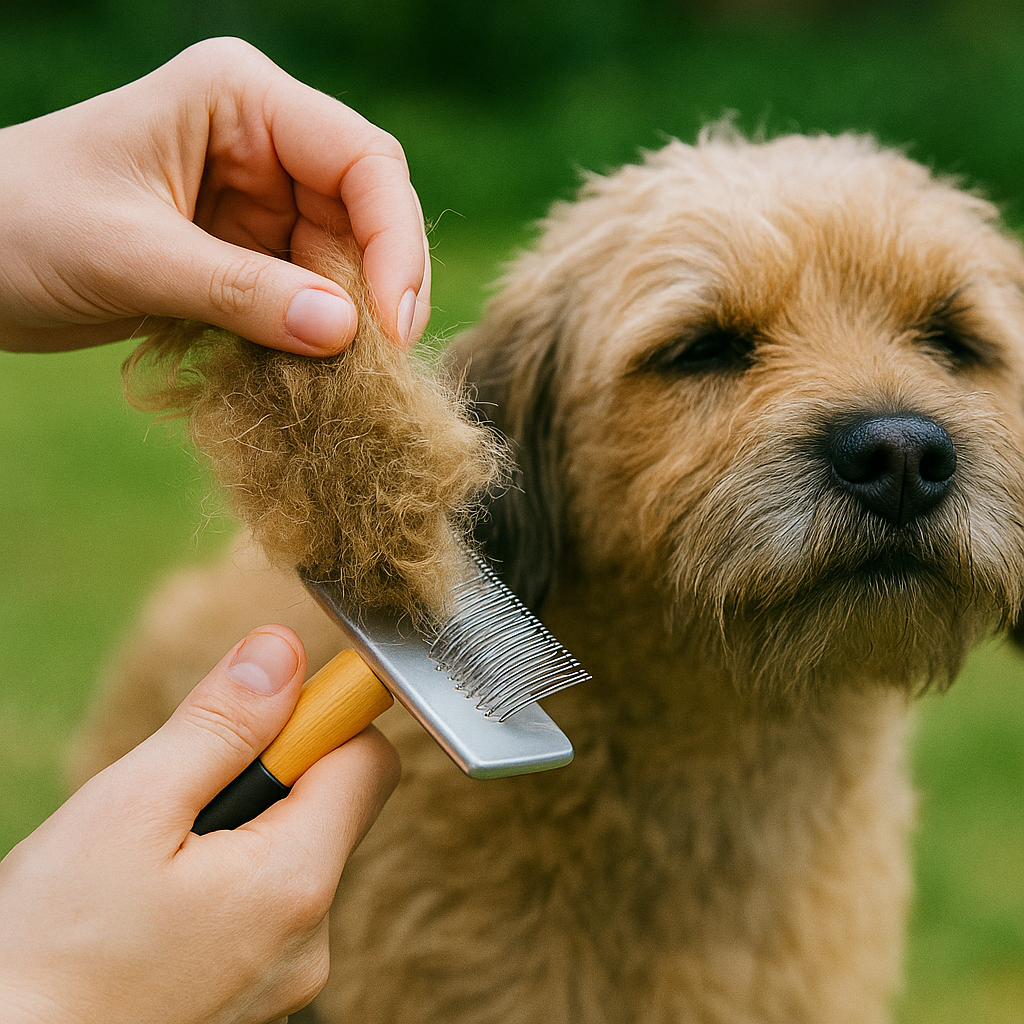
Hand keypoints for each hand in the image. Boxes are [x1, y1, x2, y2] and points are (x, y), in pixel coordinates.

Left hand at [0, 37, 430, 354]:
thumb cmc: (19, 225)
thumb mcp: (130, 256)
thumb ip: (241, 293)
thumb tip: (347, 336)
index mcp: (241, 101)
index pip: (363, 161)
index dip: (393, 241)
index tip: (393, 326)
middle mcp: (263, 144)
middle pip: (368, 215)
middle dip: (378, 291)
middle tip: (379, 368)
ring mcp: (259, 202)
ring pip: (346, 264)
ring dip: (351, 324)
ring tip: (344, 382)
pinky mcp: (248, 255)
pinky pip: (309, 298)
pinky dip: (316, 339)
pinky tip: (312, 375)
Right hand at [0, 625, 399, 1023]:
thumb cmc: (47, 953)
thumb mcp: (131, 808)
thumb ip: (221, 724)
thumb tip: (282, 652)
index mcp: (295, 882)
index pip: (368, 759)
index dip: (322, 718)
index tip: (260, 714)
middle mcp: (311, 939)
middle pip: (329, 808)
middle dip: (266, 780)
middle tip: (177, 801)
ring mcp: (286, 981)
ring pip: (289, 861)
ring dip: (239, 839)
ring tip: (152, 867)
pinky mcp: (256, 1004)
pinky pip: (263, 916)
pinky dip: (224, 893)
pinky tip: (155, 915)